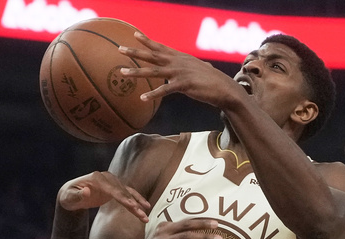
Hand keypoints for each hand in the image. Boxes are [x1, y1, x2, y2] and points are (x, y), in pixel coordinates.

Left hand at [58, 171, 150, 222]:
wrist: (71, 193)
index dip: (123, 197)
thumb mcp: (69, 197)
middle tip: (142, 215)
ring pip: (128, 193)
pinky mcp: (114, 189)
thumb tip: (87, 191)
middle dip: (133, 204)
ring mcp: (112, 182)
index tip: (131, 205)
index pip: (112, 189)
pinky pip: (128, 194)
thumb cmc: (68, 196)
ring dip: (138, 204)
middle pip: (123, 192)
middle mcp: (106, 178)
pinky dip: (137, 200)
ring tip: (146, 215)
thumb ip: (78, 195)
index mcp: (97, 178)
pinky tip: (145, 207)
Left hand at [119, 32, 243, 108]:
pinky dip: (153, 94)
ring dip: (137, 72)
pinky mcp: (184, 85)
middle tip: (119, 48)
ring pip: (154, 72)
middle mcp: (178, 62)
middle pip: (152, 56)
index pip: (160, 47)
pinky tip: (143, 97)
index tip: (134, 34)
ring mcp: (180, 72)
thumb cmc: (211, 81)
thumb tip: (186, 72)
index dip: (147, 41)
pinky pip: (165, 90)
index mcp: (180, 58)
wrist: (225, 88)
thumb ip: (187, 70)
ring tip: (123, 72)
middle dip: (135, 52)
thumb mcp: (197, 71)